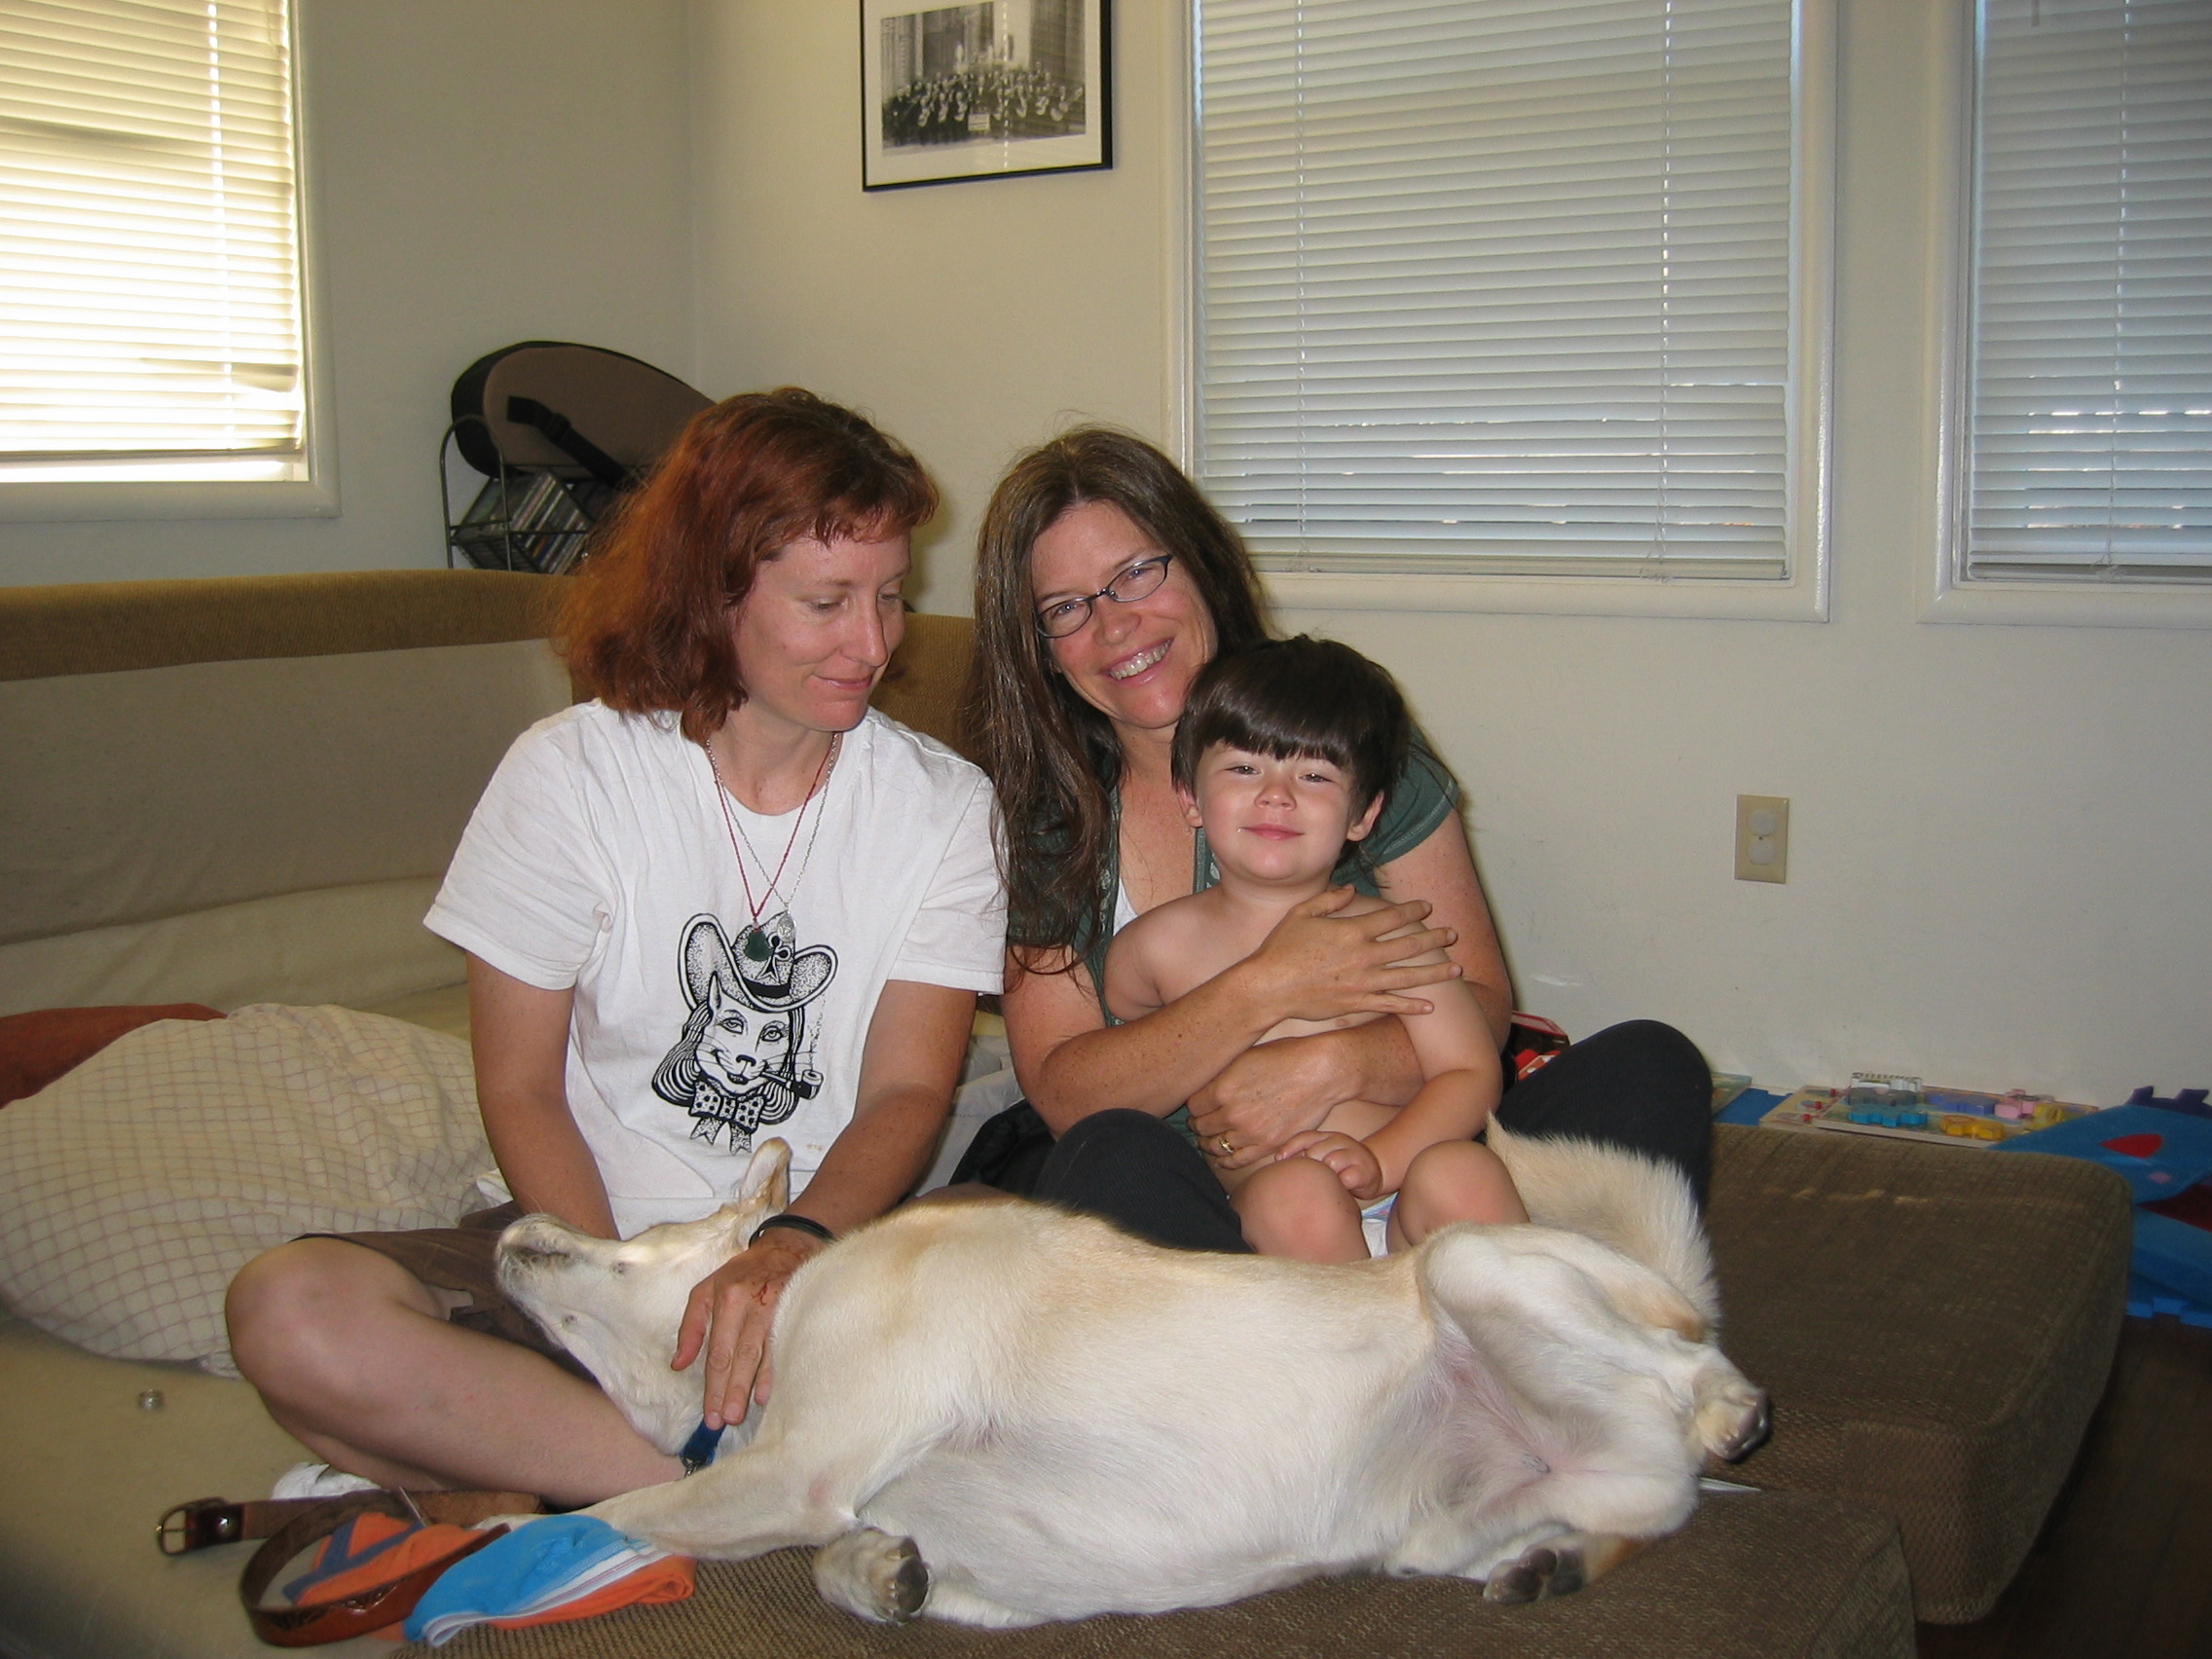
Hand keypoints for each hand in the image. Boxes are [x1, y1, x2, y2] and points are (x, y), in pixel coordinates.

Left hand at [671, 1230, 825, 1428]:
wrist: (789, 1246)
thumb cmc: (743, 1273)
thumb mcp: (707, 1289)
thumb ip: (691, 1326)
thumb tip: (678, 1364)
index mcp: (727, 1298)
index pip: (718, 1351)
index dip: (713, 1385)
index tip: (709, 1414)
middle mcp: (753, 1303)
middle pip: (740, 1354)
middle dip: (732, 1390)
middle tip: (725, 1420)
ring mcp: (779, 1307)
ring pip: (764, 1352)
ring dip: (754, 1384)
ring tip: (745, 1411)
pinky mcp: (798, 1310)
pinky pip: (786, 1344)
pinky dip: (777, 1370)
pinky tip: (771, 1391)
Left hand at [1190, 1034, 1344, 1168]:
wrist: (1322, 1071)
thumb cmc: (1287, 1056)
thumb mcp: (1246, 1057)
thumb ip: (1223, 1077)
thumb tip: (1207, 1090)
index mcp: (1222, 1087)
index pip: (1193, 1105)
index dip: (1194, 1107)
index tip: (1197, 1108)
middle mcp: (1232, 1113)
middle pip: (1202, 1126)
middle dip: (1198, 1125)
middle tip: (1198, 1125)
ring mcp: (1250, 1132)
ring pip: (1216, 1145)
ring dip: (1209, 1144)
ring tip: (1207, 1142)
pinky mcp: (1269, 1145)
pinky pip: (1238, 1159)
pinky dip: (1226, 1160)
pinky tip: (1222, 1158)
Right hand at [1239, 890, 1459, 1027]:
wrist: (1268, 987)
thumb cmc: (1280, 949)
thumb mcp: (1301, 914)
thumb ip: (1328, 900)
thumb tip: (1351, 890)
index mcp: (1352, 931)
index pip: (1392, 917)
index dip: (1412, 910)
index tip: (1427, 907)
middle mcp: (1363, 956)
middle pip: (1408, 945)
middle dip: (1434, 938)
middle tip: (1453, 934)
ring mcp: (1362, 982)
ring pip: (1408, 976)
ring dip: (1435, 972)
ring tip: (1456, 969)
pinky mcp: (1356, 1004)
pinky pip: (1390, 1005)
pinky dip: (1412, 1005)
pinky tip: (1430, 1005)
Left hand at [1278, 1130, 1383, 1201]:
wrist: (1374, 1172)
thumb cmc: (1341, 1166)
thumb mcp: (1323, 1154)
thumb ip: (1304, 1153)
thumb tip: (1279, 1160)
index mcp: (1327, 1136)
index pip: (1305, 1137)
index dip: (1290, 1148)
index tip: (1279, 1160)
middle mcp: (1341, 1141)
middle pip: (1315, 1151)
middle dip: (1311, 1166)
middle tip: (1314, 1177)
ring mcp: (1354, 1154)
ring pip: (1331, 1162)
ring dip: (1327, 1175)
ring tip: (1330, 1181)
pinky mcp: (1365, 1171)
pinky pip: (1347, 1178)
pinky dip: (1342, 1184)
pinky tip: (1342, 1187)